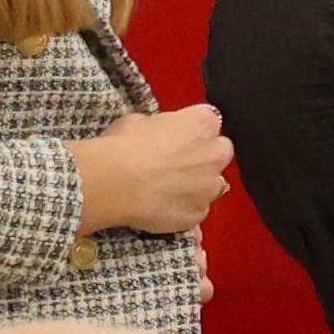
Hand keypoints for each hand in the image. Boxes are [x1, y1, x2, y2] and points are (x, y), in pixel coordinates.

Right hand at [70, 105, 232, 239]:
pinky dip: (183, 207)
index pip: (208, 121)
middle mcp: (214, 154)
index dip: (191, 129)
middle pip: (219, 152)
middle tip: (175, 161)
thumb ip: (158, 125)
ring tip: (165, 187)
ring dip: (196, 184)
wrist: (114, 183)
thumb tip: (155, 131)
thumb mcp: (136, 120)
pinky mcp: (199, 212)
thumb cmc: (123, 148)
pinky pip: (196, 209)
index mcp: (202, 123)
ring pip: (212, 184)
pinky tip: (161, 205)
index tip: (178, 135)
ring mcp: (210, 186)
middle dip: (202, 156)